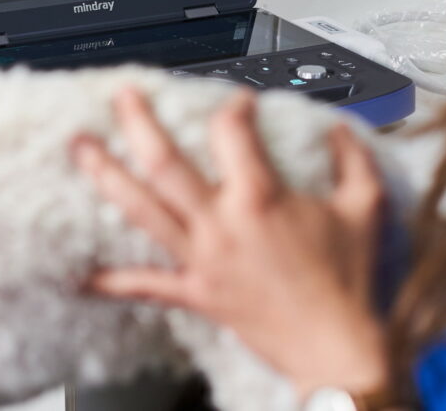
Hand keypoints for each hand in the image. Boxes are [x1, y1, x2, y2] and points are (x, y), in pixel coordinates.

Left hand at [71, 87, 390, 396]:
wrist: (334, 348)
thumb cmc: (347, 282)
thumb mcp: (364, 209)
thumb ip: (352, 160)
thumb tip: (340, 128)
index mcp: (259, 198)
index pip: (230, 132)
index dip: (233, 105)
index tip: (238, 101)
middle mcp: (221, 223)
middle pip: (163, 163)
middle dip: (137, 123)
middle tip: (123, 96)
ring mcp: (201, 258)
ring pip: (141, 210)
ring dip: (106, 175)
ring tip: (81, 148)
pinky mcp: (195, 292)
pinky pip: (145, 284)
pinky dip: (113, 280)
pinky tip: (84, 274)